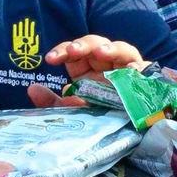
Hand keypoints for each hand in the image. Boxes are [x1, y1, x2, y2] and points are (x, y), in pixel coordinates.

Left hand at [27, 35, 144, 108]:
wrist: (133, 131)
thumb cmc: (102, 117)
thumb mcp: (74, 111)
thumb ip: (53, 102)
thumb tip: (32, 89)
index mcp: (88, 70)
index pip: (74, 53)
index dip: (62, 51)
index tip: (50, 59)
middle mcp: (107, 65)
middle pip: (95, 45)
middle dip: (83, 45)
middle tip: (73, 51)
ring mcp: (127, 68)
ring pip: (120, 49)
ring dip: (109, 48)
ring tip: (100, 52)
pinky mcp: (145, 78)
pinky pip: (142, 67)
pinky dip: (136, 66)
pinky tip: (130, 69)